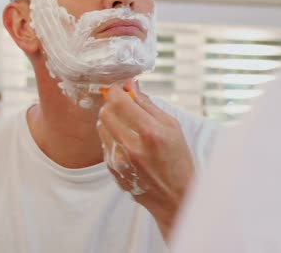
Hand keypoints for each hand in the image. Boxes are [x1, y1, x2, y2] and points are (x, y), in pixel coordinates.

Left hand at [97, 80, 194, 240]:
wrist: (175, 196)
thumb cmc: (178, 159)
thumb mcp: (172, 127)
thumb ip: (149, 104)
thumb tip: (131, 85)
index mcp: (150, 132)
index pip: (119, 101)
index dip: (117, 90)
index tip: (121, 88)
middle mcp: (131, 147)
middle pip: (105, 112)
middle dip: (113, 104)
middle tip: (124, 106)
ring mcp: (119, 160)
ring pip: (102, 126)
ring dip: (112, 120)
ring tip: (128, 126)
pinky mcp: (112, 169)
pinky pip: (104, 143)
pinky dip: (113, 137)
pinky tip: (128, 144)